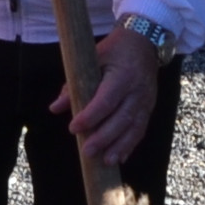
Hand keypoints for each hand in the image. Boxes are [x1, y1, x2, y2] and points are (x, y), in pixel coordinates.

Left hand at [49, 25, 161, 164]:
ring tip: (106, 161)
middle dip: (104, 138)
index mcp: (123, 76)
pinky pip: (141, 129)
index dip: (90, 116)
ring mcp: (146, 101)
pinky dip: (130, 145)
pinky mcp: (149, 108)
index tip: (74, 128)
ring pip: (134, 128)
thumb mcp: (93, 58)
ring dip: (119, 147)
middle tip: (87, 151)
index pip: (106, 100)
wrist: (145, 43)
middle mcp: (137, 91)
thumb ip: (74, 83)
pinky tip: (120, 158)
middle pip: (121, 118)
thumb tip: (56, 108)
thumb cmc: (115, 49)